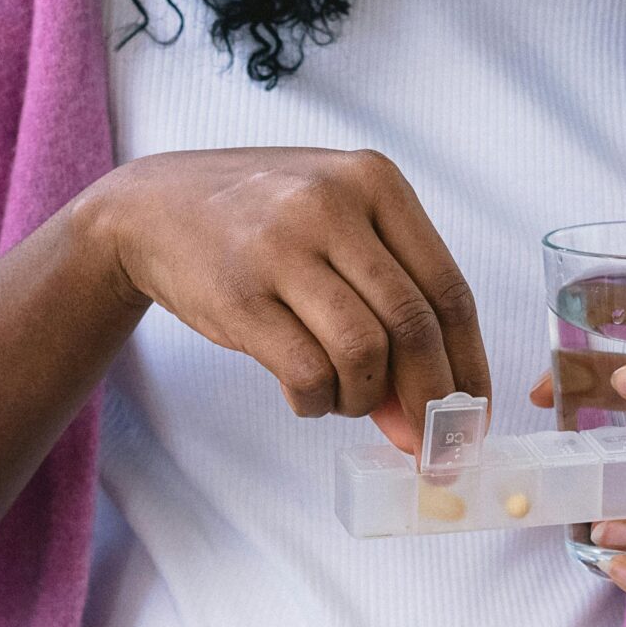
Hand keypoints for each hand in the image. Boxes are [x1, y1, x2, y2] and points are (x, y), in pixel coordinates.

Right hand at [84, 148, 490, 452]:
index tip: (472, 415)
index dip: (469, 365)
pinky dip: (316, 402)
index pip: (449, 290)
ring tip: (345, 399)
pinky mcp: (239, 294)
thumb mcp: (336, 230)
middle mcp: (332, 204)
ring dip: (364, 400)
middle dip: (430, 402)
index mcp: (375, 181)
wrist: (152, 207)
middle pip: (413, 326)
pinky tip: (306, 396)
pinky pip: (306, 372)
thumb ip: (387, 307)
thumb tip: (424, 419)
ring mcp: (282, 247)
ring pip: (363, 354)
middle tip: (428, 445)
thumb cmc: (262, 223)